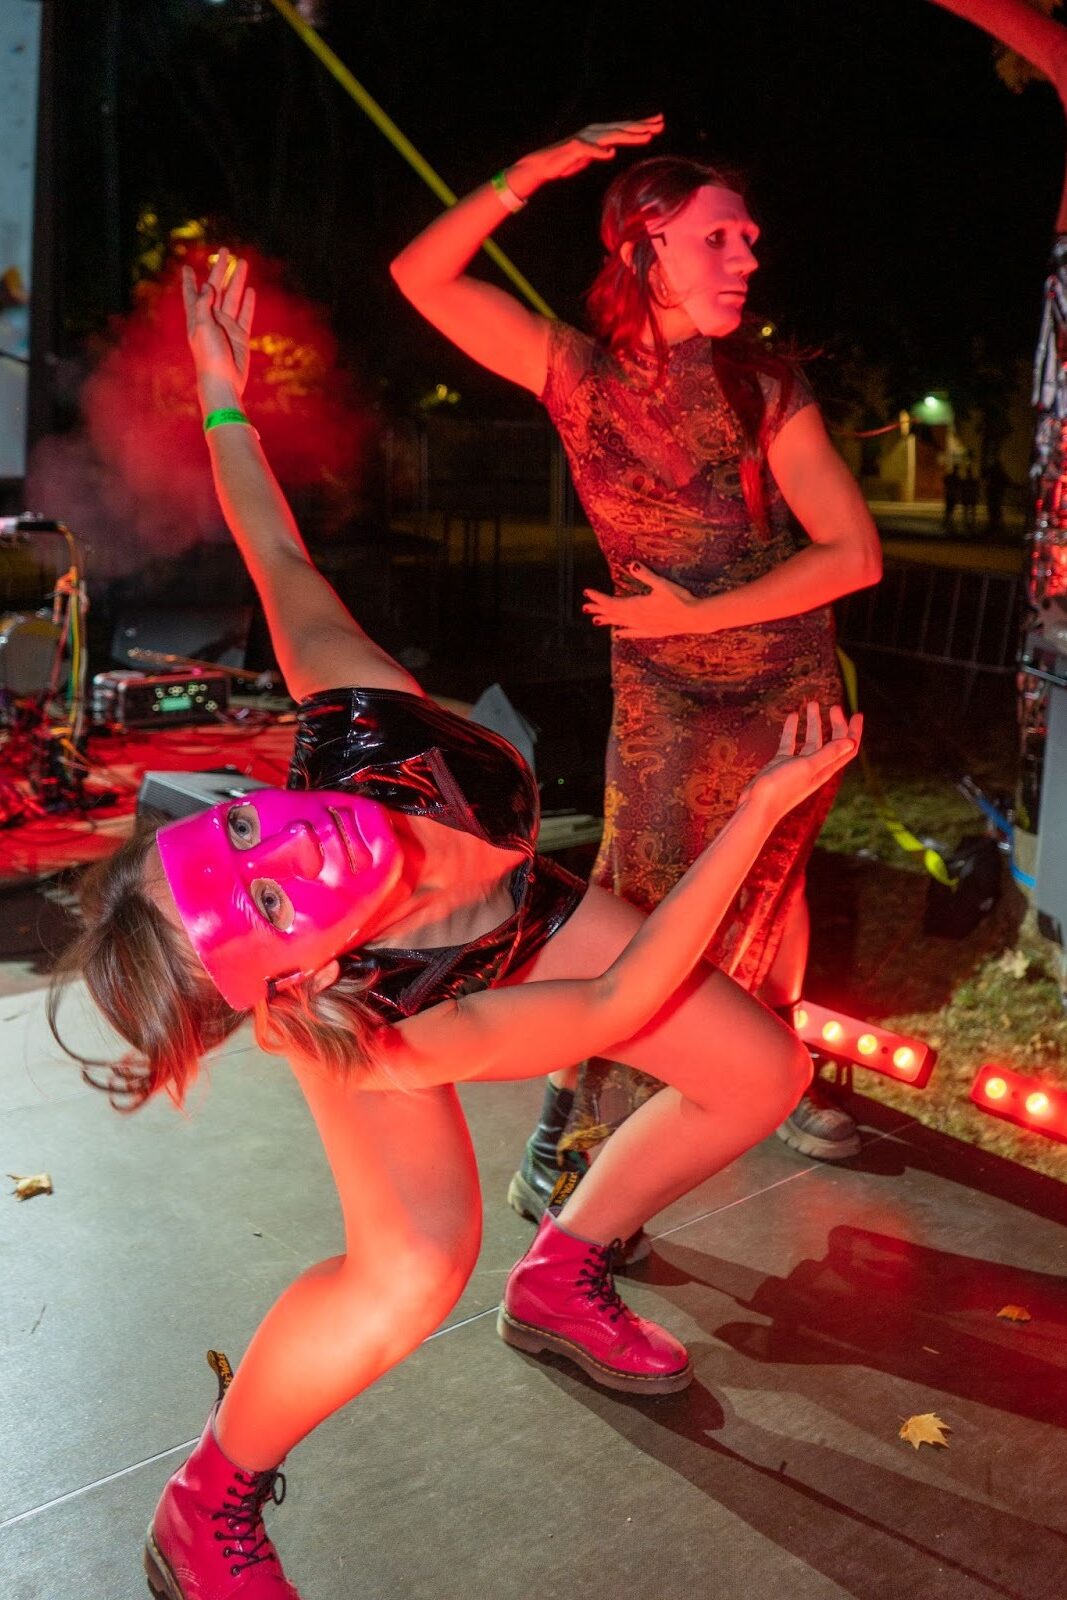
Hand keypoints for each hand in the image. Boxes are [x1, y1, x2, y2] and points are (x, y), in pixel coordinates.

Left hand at [181, 246, 255, 396]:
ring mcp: (227, 326)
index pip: (192, 294)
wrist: (223, 381)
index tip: (187, 267)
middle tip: (225, 251)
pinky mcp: (240, 335)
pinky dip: (248, 302)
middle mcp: (212, 319)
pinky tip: (250, 290)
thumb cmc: (209, 355)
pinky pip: (245, 314)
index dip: (190, 280)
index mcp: (197, 317)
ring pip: (233, 297)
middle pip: (216, 288)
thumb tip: (209, 286)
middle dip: (220, 270)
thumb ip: (204, 304)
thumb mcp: (202, 327)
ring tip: (242, 263)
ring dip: (237, 280)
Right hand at [511, 115, 663, 190]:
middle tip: (661, 124)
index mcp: (599, 133)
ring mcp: (585, 139)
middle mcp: (594, 131)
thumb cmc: (566, 161)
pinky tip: (611, 153)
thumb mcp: (589, 156)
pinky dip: (600, 152)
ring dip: (629, 136)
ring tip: (646, 137)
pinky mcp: (574, 149)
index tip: (660, 122)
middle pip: (622, 128)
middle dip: (642, 126)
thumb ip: (601, 150)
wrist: (543, 165)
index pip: (624, 127)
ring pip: (611, 136)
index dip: (642, 125)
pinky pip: (589, 150)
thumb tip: (613, 149)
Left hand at [583, 561, 700, 637]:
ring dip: (608, 620)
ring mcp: (643, 626)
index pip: (611, 602)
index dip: (598, 597)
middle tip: (585, 607)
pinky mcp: (651, 631)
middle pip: (613, 613)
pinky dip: (624, 633)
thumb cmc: (680, 599)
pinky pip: (633, 633)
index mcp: (637, 605)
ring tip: (595, 620)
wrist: (694, 618)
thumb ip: (645, 575)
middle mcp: (636, 618)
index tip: (587, 592)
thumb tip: (632, 564)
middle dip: (599, 609)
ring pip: (620, 623)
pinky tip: (617, 634)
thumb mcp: (662, 584)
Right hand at [743, 703, 861, 819]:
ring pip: (811, 740)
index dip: (854, 731)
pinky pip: (791, 743)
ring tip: (811, 704)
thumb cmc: (783, 788)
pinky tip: (792, 717)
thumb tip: (851, 742)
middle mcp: (815, 767)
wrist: (757, 805)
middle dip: (835, 723)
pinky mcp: (782, 764)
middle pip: (832, 742)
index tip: (857, 714)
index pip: (847, 748)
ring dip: (814, 723)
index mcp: (825, 769)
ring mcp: (798, 765)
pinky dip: (793, 729)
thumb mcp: (808, 767)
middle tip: (833, 706)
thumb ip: (828, 753)